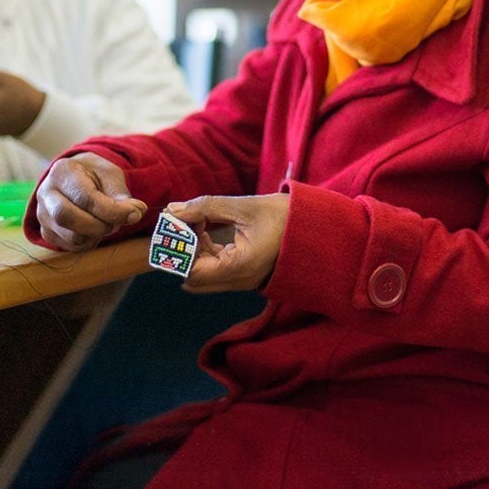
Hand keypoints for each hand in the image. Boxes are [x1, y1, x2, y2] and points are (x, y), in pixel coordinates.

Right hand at [32, 153, 145, 251]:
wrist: (76, 179)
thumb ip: (121, 194)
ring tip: (107, 222)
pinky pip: (72, 247)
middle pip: (67, 218)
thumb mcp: (110, 175)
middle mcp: (45, 194)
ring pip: (71, 237)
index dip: (112, 210)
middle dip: (100, 225)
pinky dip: (90, 241)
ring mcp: (43, 216)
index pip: (84, 197)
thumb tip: (136, 212)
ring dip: (97, 235)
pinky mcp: (47, 233)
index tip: (135, 214)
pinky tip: (95, 228)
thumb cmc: (95, 176)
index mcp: (62, 173)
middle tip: (118, 222)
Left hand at [170, 194, 289, 293]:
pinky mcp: (246, 275)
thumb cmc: (284, 215)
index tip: (174, 227)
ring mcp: (244, 281)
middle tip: (181, 226)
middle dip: (183, 254)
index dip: (179, 252)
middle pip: (195, 279)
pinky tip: (207, 231)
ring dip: (194, 253)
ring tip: (196, 223)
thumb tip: (173, 210)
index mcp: (240, 266)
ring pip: (204, 276)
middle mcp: (241, 280)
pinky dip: (206, 254)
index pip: (193, 271)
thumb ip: (205, 208)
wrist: (315, 226)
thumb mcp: (243, 207)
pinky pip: (217, 271)